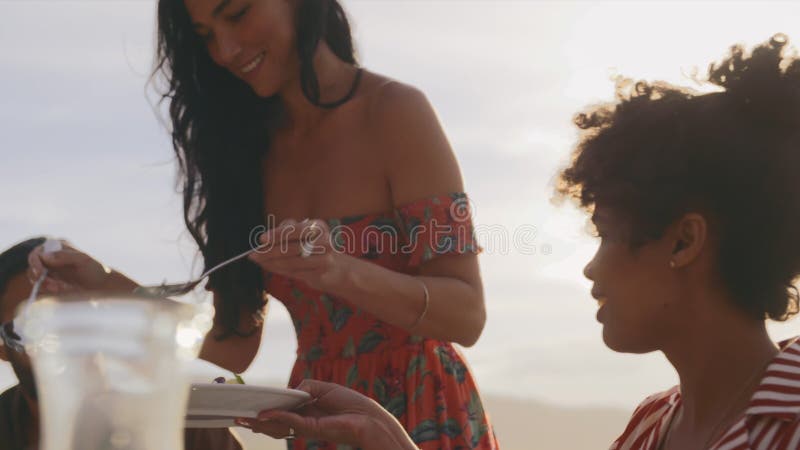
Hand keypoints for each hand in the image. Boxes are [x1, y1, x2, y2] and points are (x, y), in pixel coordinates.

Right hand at [27, 241, 134, 294]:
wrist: (103, 286)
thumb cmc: (96, 270)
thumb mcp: (83, 260)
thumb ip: (64, 256)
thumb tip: (45, 256)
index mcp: (58, 247)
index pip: (37, 254)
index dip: (35, 264)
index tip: (41, 274)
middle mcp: (52, 258)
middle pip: (33, 268)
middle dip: (40, 279)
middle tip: (55, 287)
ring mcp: (51, 271)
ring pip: (36, 280)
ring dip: (45, 286)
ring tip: (63, 288)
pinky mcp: (52, 283)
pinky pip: (42, 288)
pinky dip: (49, 291)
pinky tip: (64, 290)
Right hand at [236, 380, 415, 449]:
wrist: (368, 418)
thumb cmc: (351, 403)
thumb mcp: (324, 388)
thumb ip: (305, 387)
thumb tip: (290, 391)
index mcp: (307, 410)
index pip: (282, 410)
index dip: (267, 408)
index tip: (251, 405)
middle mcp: (304, 420)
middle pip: (276, 421)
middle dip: (257, 420)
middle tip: (238, 416)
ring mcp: (307, 426)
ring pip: (278, 426)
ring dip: (260, 422)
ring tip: (243, 419)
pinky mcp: (312, 429)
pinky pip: (290, 422)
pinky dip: (276, 418)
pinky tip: (264, 415)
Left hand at [247, 219, 354, 292]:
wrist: (337, 269)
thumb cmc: (314, 250)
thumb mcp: (303, 236)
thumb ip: (285, 236)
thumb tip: (262, 242)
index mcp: (318, 226)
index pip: (295, 229)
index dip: (277, 234)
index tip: (261, 239)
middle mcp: (323, 240)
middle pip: (290, 247)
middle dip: (269, 252)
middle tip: (253, 255)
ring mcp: (324, 257)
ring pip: (291, 261)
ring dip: (272, 263)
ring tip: (260, 262)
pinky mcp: (322, 272)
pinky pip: (295, 272)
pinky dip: (280, 270)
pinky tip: (271, 268)